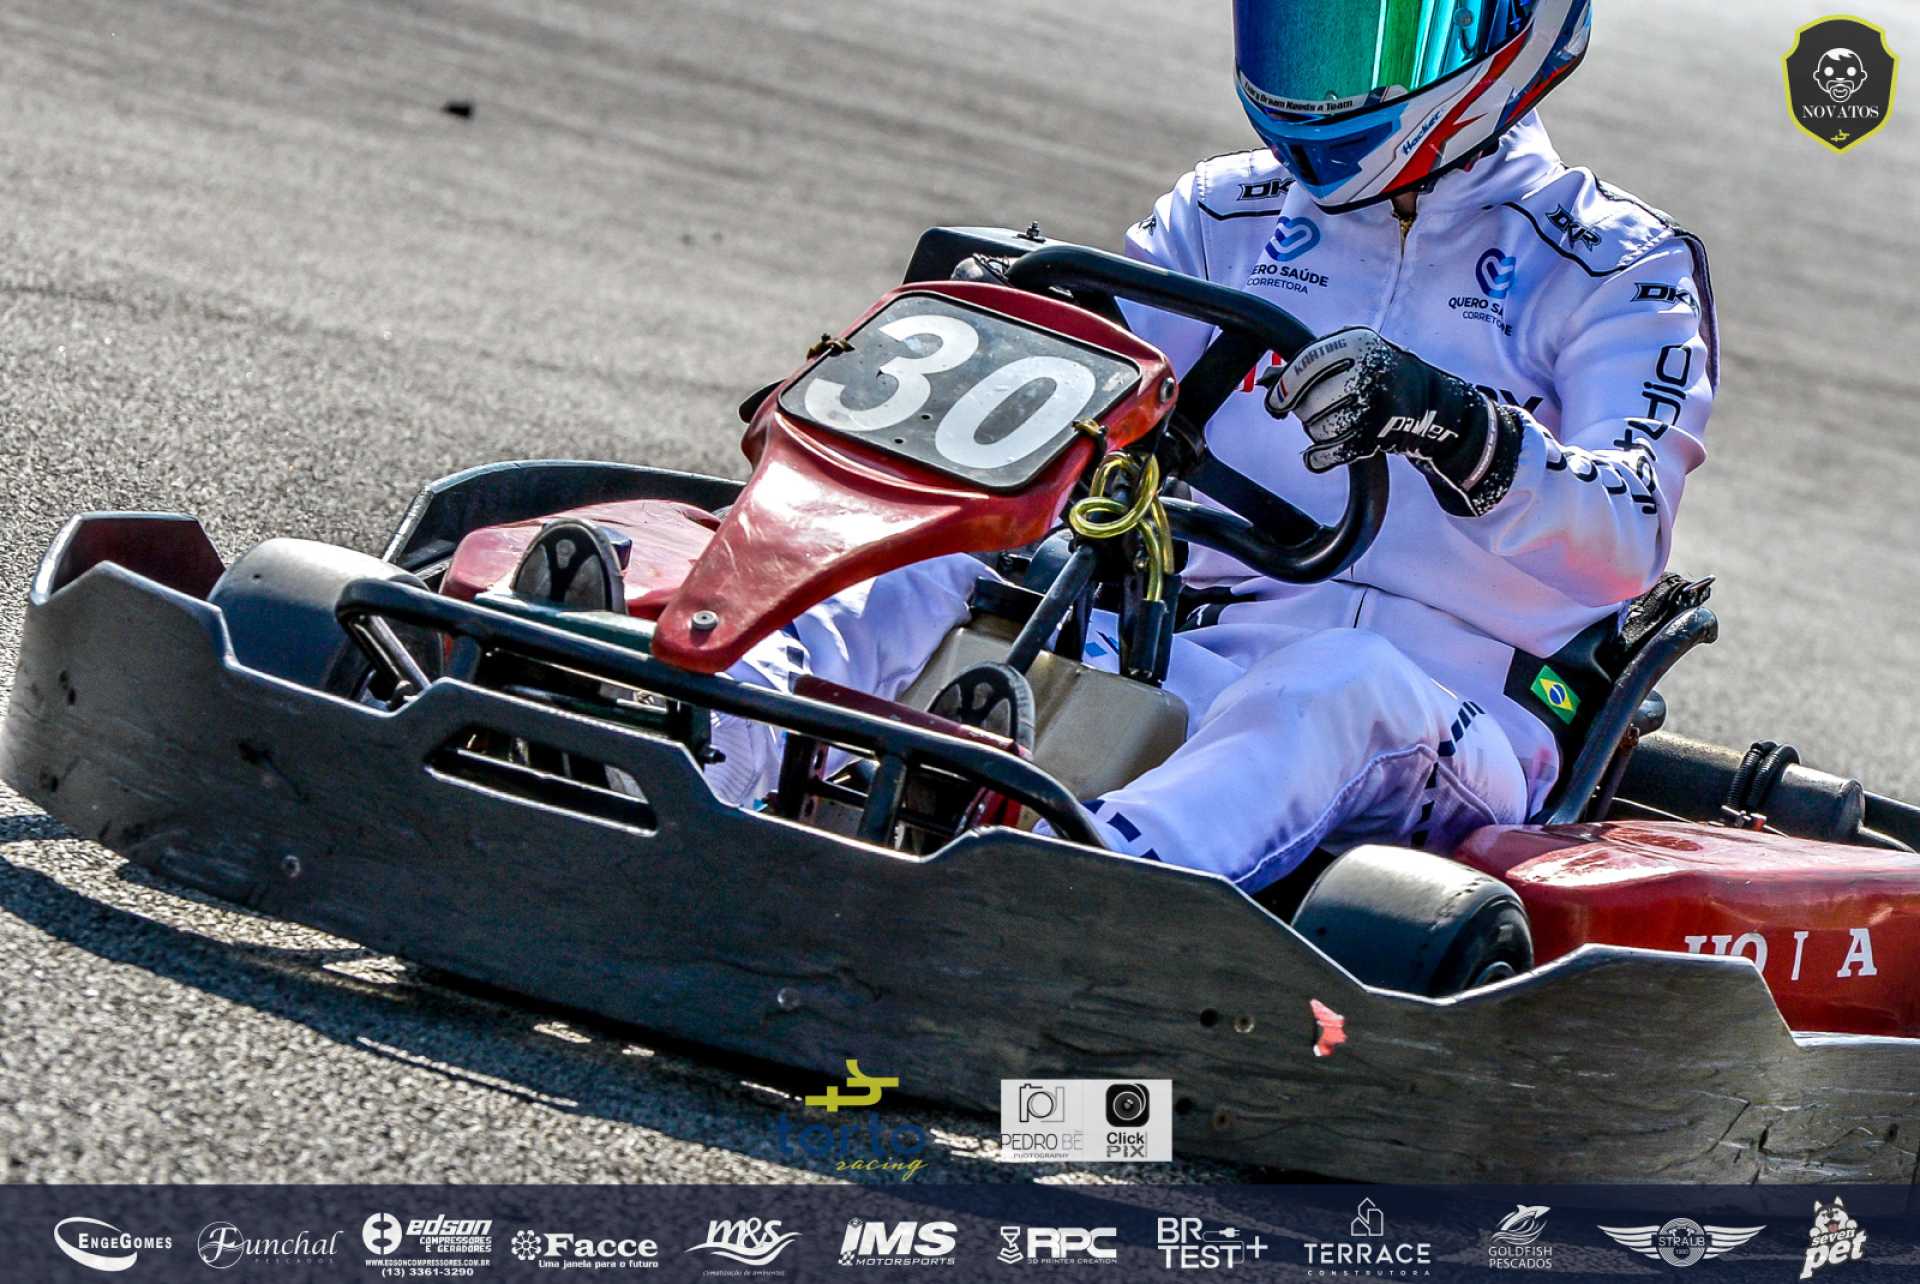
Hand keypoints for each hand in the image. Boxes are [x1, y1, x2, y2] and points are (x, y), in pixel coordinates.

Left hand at [1260, 327, 1518, 514]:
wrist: (1427, 401)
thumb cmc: (1374, 372)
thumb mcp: (1346, 354)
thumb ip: (1306, 362)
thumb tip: (1264, 379)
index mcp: (1357, 344)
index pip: (1307, 364)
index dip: (1284, 388)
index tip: (1274, 405)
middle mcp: (1369, 373)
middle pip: (1308, 403)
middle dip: (1304, 412)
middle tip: (1315, 410)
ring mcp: (1375, 408)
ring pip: (1317, 429)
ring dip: (1316, 431)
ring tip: (1332, 423)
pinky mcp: (1377, 438)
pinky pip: (1329, 455)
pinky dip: (1317, 458)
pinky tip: (1318, 453)